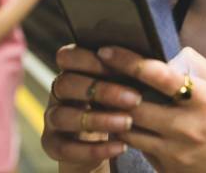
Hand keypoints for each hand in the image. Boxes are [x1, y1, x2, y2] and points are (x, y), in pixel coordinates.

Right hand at [41, 44, 142, 172]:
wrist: (101, 142)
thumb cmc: (117, 104)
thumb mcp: (120, 85)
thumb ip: (125, 73)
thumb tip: (153, 61)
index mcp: (72, 70)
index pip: (68, 56)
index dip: (89, 60)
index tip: (118, 66)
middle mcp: (58, 92)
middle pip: (66, 84)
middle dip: (101, 90)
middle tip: (134, 98)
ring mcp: (52, 118)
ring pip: (64, 116)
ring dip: (98, 119)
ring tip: (127, 123)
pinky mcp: (52, 144)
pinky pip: (66, 148)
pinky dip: (94, 149)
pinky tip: (120, 146)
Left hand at [96, 46, 205, 172]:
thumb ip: (197, 65)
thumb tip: (167, 49)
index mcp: (204, 98)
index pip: (158, 76)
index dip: (128, 61)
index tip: (106, 51)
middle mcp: (187, 125)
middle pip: (133, 105)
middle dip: (109, 87)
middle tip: (93, 72)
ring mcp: (175, 151)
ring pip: (127, 129)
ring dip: (112, 111)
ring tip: (101, 95)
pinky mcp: (168, 168)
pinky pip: (136, 147)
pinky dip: (126, 132)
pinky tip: (121, 119)